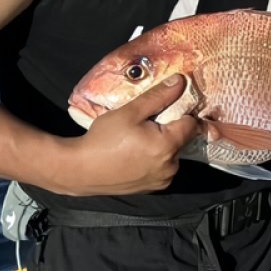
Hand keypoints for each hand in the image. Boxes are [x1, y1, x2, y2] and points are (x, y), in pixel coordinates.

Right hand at [59, 75, 200, 194]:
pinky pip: (162, 168)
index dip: (181, 113)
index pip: (191, 124)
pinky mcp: (152, 188)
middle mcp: (170, 167)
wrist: (79, 169)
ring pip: (172, 155)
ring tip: (138, 140)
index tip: (166, 109)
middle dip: (169, 130)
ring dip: (162, 146)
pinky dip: (154, 160)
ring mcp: (161, 181)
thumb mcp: (130, 112)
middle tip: (146, 125)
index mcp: (168, 146)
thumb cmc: (103, 139)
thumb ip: (158, 97)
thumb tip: (180, 82)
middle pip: (182, 140)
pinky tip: (135, 154)